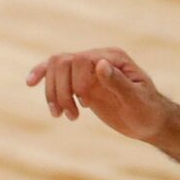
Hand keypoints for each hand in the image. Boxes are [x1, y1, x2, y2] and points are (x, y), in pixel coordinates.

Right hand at [26, 48, 172, 142]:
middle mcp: (98, 59)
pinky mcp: (81, 82)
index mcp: (113, 58)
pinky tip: (30, 83)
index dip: (75, 82)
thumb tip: (99, 65)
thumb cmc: (147, 111)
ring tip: (61, 115)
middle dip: (60, 90)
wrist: (149, 121)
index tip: (85, 105)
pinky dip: (43, 79)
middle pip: (63, 62)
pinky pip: (57, 75)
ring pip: (56, 69)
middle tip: (69, 115)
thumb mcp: (136, 100)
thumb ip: (118, 82)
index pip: (80, 59)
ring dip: (52, 93)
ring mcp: (88, 70)